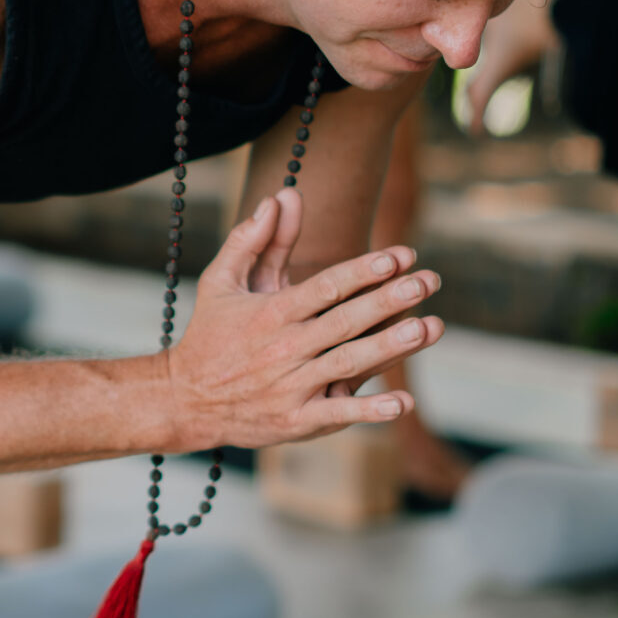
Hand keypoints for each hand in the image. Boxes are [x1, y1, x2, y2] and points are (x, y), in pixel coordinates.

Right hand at [166, 190, 443, 451]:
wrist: (187, 399)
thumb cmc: (211, 332)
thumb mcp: (222, 279)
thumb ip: (253, 238)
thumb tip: (280, 196)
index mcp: (270, 311)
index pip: (326, 286)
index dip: (363, 270)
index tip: (399, 255)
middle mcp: (284, 347)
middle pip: (346, 320)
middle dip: (391, 299)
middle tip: (430, 280)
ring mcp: (292, 386)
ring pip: (349, 363)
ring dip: (391, 346)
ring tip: (430, 328)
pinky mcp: (296, 421)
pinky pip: (338, 415)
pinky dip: (370, 411)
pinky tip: (403, 402)